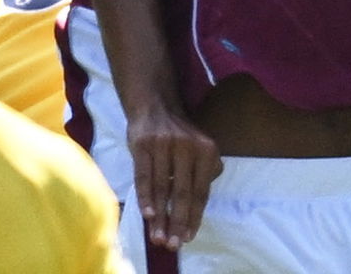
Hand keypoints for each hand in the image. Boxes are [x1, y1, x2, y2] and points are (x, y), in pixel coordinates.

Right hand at [127, 102, 223, 249]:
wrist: (155, 105)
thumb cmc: (179, 135)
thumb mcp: (200, 147)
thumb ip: (205, 172)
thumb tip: (200, 204)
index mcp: (206, 150)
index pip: (201, 191)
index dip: (195, 217)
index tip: (188, 238)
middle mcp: (188, 146)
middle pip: (183, 192)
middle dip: (178, 222)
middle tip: (173, 245)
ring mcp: (164, 144)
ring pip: (162, 188)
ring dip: (160, 216)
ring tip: (158, 237)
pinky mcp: (143, 144)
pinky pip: (144, 176)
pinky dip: (145, 197)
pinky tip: (147, 215)